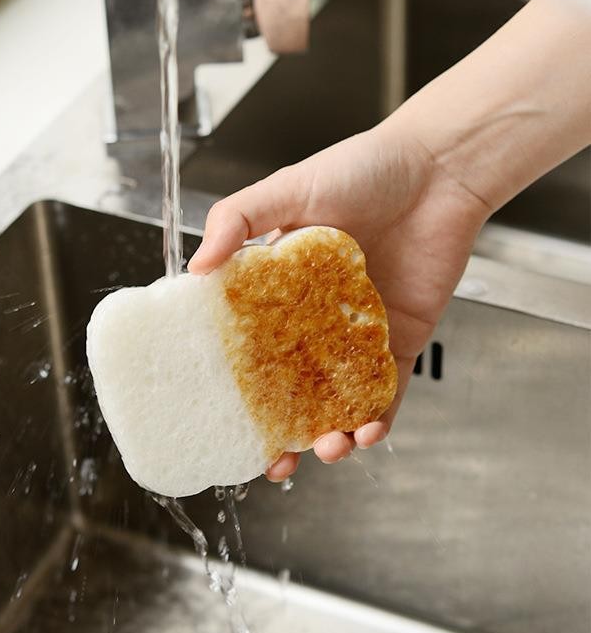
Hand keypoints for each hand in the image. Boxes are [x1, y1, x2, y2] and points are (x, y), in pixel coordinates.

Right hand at [188, 119, 487, 481]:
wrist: (438, 170)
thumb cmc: (362, 169)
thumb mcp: (287, 188)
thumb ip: (236, 221)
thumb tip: (195, 269)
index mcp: (279, 285)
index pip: (247, 344)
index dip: (233, 385)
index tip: (218, 419)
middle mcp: (314, 315)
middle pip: (289, 387)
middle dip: (279, 432)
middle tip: (271, 463)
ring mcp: (357, 332)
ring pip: (337, 400)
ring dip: (330, 435)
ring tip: (325, 448)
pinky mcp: (402, 339)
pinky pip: (388, 392)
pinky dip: (377, 420)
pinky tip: (367, 432)